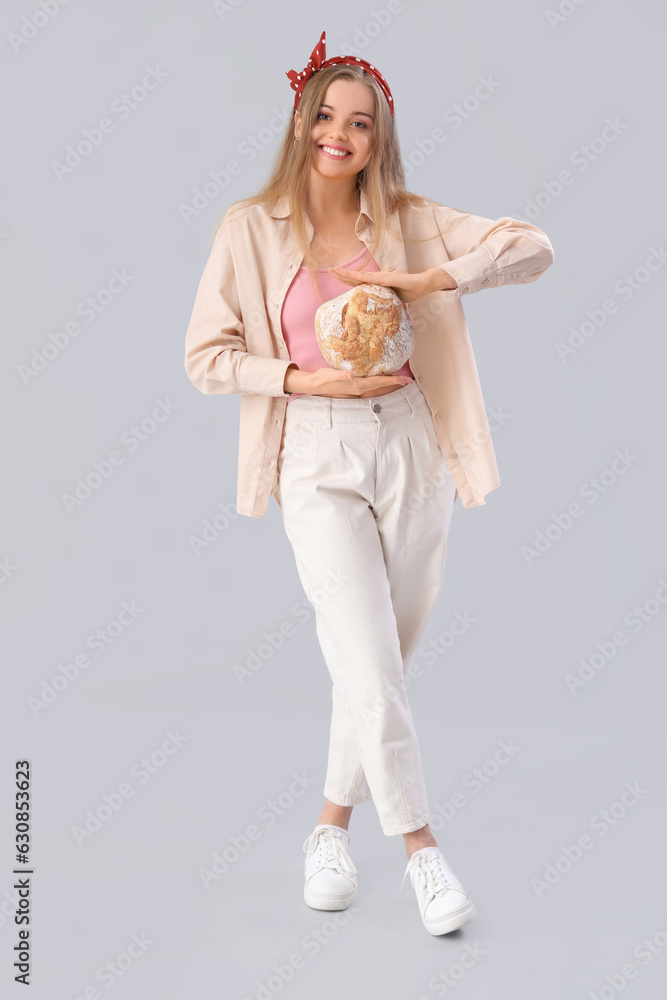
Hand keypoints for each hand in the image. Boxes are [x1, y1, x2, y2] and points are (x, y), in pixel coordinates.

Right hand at [285, 365, 412, 398]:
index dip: (393, 380)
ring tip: (400, 379)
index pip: (379, 382)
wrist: (315, 385)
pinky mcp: (355, 385)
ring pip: (377, 385)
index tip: (405, 380)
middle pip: (381, 384)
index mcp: (357, 384)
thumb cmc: (323, 378)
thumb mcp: (330, 375)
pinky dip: (380, 380)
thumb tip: (351, 375)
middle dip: (395, 382)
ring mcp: (358, 387)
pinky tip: (382, 377)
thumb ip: (340, 375)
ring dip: (389, 382)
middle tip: (409, 380)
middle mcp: (360, 388)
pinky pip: (371, 383)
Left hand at [327, 264, 457, 302]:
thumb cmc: (410, 292)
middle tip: (329, 270)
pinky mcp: (385, 278)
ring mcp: (380, 277)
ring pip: (358, 275)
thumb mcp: (394, 301)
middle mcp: (377, 278)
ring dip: (345, 273)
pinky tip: (348, 273)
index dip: (348, 280)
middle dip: (341, 274)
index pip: (359, 282)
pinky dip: (358, 276)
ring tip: (333, 269)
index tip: (337, 277)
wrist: (422, 284)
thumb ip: (387, 305)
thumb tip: (385, 319)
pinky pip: (369, 278)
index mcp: (377, 284)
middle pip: (355, 277)